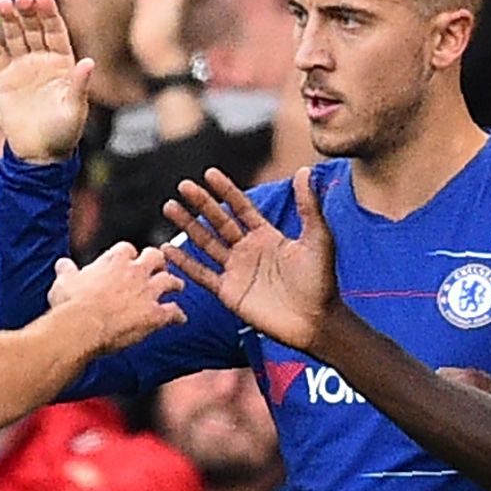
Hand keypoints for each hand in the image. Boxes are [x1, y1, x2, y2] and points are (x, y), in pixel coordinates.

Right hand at [0, 0, 94, 160]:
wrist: (39, 153)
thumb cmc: (64, 132)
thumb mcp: (75, 109)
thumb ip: (79, 85)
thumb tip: (90, 62)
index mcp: (63, 62)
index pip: (56, 31)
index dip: (50, 14)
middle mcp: (42, 60)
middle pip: (34, 29)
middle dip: (28, 12)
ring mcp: (22, 67)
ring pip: (14, 37)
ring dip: (8, 20)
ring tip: (2, 4)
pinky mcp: (3, 78)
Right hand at [44, 239, 187, 354]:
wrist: (82, 326)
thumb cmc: (71, 304)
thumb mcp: (63, 282)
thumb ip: (67, 271)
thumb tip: (63, 264)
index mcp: (113, 261)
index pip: (127, 249)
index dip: (129, 255)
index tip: (127, 260)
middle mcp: (134, 272)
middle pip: (155, 257)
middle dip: (158, 262)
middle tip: (158, 267)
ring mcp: (147, 292)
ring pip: (170, 281)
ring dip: (174, 284)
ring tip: (177, 286)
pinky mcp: (155, 315)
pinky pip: (174, 312)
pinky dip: (178, 316)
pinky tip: (180, 319)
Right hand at [165, 167, 335, 348]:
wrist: (316, 321)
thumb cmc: (322, 281)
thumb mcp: (318, 237)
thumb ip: (308, 205)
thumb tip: (304, 170)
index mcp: (267, 235)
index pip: (241, 208)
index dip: (226, 191)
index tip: (209, 174)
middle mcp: (249, 250)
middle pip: (219, 221)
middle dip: (201, 203)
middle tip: (183, 186)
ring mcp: (237, 271)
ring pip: (206, 243)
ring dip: (188, 226)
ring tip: (170, 207)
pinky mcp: (229, 292)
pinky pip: (202, 274)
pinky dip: (185, 262)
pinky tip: (168, 248)